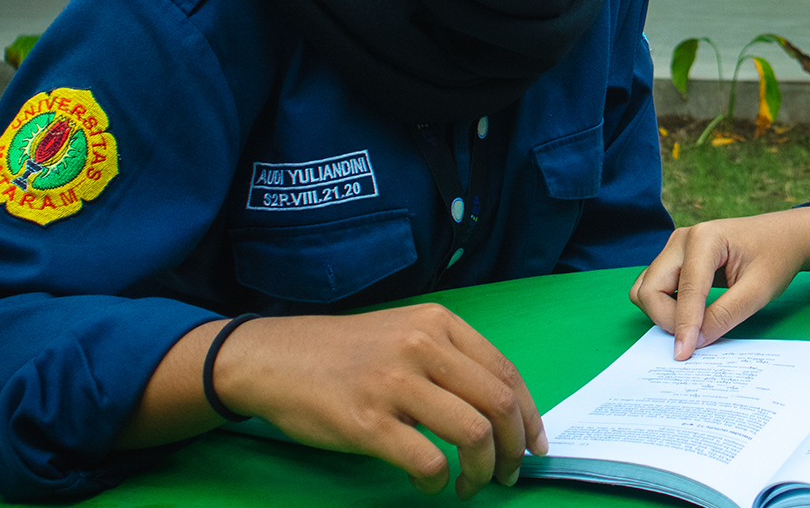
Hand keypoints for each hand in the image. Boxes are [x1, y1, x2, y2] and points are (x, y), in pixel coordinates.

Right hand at [217, 305, 546, 497]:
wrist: (274, 359)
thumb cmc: (345, 353)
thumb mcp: (405, 333)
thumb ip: (450, 359)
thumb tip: (501, 409)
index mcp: (439, 323)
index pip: (505, 372)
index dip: (530, 416)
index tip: (535, 445)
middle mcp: (423, 347)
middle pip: (498, 403)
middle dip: (515, 447)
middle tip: (510, 473)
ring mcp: (395, 383)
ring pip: (473, 434)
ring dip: (483, 470)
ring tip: (471, 484)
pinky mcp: (368, 422)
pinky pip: (428, 461)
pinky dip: (438, 483)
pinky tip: (428, 485)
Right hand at [630, 206, 809, 358]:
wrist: (783, 237)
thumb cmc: (775, 257)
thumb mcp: (759, 290)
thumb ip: (725, 315)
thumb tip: (694, 343)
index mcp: (706, 238)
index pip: (686, 289)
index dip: (684, 325)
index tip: (684, 354)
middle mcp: (682, 239)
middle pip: (651, 288)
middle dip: (667, 319)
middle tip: (696, 338)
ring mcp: (675, 248)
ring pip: (646, 289)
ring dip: (662, 314)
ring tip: (696, 325)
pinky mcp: (674, 260)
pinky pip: (653, 287)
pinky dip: (664, 306)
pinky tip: (690, 316)